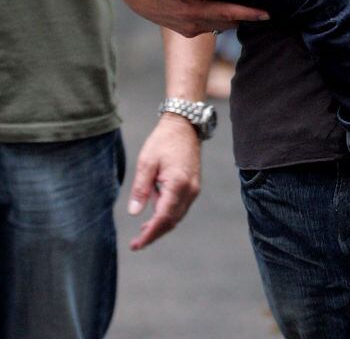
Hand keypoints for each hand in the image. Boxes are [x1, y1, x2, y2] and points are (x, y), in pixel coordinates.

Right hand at [122, 0, 268, 37]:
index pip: (229, 13)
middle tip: (259, 7)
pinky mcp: (185, 32)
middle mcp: (193, 24)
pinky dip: (217, 17)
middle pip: (228, 22)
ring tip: (242, 6)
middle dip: (243, 15)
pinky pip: (208, 25)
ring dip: (230, 17)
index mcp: (194, 9)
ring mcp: (189, 30)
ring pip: (219, 25)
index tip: (267, 14)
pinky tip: (221, 6)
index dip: (250, 14)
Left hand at [127, 115, 201, 250]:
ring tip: (143, 229)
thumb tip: (135, 213)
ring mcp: (194, 188)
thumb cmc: (164, 140)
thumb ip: (140, 188)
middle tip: (136, 243)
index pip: (163, 218)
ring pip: (177, 216)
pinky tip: (155, 213)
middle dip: (154, 234)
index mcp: (177, 184)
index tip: (136, 245)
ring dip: (161, 225)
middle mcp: (190, 190)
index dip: (149, 234)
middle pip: (171, 221)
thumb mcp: (146, 162)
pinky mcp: (193, 185)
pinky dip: (168, 214)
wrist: (184, 125)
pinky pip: (181, 207)